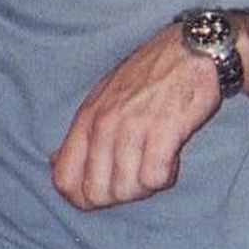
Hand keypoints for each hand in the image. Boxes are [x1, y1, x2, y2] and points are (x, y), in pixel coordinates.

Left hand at [52, 21, 221, 208]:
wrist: (192, 50)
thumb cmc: (150, 75)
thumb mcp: (104, 97)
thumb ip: (83, 132)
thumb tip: (56, 163)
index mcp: (87, 118)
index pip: (65, 179)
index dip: (81, 198)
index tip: (103, 195)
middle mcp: (105, 124)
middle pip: (96, 192)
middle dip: (118, 196)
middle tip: (136, 178)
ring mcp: (133, 127)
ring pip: (127, 189)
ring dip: (145, 187)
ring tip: (156, 164)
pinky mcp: (164, 130)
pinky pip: (155, 178)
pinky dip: (165, 177)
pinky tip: (171, 158)